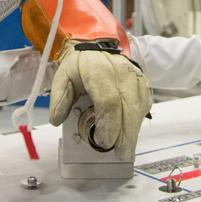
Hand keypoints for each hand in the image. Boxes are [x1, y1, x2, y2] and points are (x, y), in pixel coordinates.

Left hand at [48, 41, 150, 161]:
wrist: (95, 46)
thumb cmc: (79, 65)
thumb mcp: (63, 77)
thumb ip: (59, 97)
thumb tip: (57, 120)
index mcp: (98, 69)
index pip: (108, 100)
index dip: (108, 124)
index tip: (103, 141)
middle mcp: (121, 71)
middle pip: (129, 107)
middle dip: (126, 135)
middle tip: (121, 155)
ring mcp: (135, 76)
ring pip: (139, 107)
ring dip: (133, 131)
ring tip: (126, 150)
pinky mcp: (143, 82)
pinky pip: (143, 105)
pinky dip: (137, 121)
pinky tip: (130, 133)